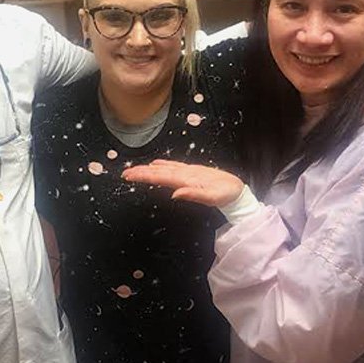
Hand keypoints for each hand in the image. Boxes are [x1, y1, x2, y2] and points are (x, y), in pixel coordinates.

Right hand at [122, 159, 243, 207]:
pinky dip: (162, 165)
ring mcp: (188, 172)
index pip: (161, 177)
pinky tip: (156, 164)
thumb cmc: (226, 194)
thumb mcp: (212, 198)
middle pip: (160, 171)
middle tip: (125, 173)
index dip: (144, 176)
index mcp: (188, 179)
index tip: (130, 175)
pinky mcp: (191, 173)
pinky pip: (173, 167)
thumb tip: (175, 194)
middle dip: (142, 172)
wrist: (237, 190)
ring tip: (135, 169)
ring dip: (149, 169)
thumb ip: (194, 195)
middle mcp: (186, 172)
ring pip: (165, 168)